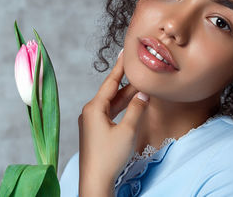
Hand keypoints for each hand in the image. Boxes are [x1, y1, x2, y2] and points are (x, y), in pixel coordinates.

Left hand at [78, 49, 149, 195]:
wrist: (95, 181)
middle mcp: (89, 112)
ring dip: (125, 96)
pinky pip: (109, 113)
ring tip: (139, 84)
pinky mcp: (94, 131)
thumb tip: (143, 93)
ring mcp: (90, 122)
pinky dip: (120, 108)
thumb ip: (136, 109)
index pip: (110, 82)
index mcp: (94, 108)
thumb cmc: (109, 156)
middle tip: (138, 68)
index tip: (125, 52)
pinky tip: (130, 104)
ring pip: (110, 103)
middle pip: (111, 92)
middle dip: (126, 81)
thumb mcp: (127, 131)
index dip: (120, 66)